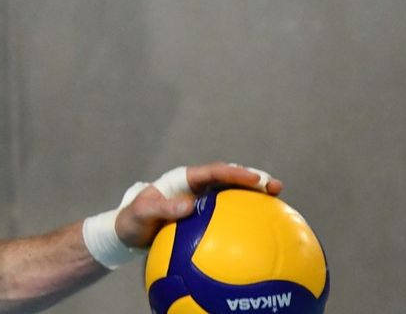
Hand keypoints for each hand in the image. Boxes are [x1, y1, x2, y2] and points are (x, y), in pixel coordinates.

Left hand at [113, 162, 282, 248]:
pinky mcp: (204, 218)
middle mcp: (196, 188)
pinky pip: (227, 217)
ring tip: (278, 202)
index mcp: (183, 180)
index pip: (213, 172)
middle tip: (275, 186)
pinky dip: (244, 219)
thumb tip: (189, 206)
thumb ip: (162, 208)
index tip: (253, 179)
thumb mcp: (142, 214)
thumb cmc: (133, 221)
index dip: (234, 173)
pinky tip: (261, 232)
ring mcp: (202, 202)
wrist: (128, 233)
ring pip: (232, 196)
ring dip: (254, 197)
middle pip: (229, 179)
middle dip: (253, 180)